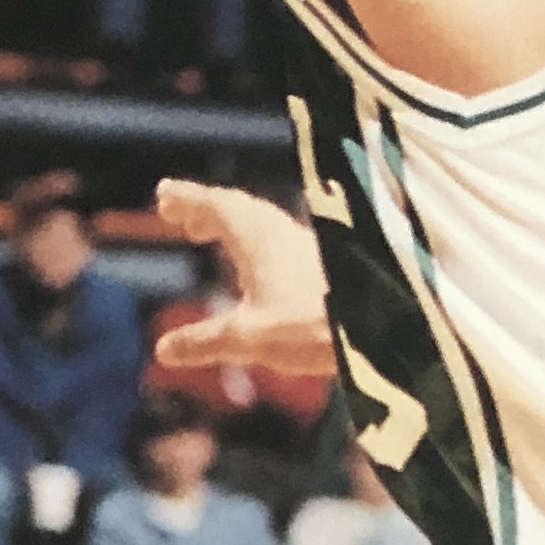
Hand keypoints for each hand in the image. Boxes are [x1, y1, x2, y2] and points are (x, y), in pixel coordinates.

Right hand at [154, 179, 337, 387]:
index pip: (215, 206)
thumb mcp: (248, 338)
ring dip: (232, 223)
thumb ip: (205, 342)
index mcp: (256, 238)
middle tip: (180, 213)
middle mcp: (281, 232)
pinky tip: (260, 265)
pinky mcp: (325, 261)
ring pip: (262, 222)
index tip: (165, 194)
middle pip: (238, 208)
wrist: (381, 326)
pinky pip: (280, 239)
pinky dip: (257, 241)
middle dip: (206, 208)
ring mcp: (306, 244)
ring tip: (211, 234)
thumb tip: (164, 351)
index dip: (188, 199)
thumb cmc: (313, 326)